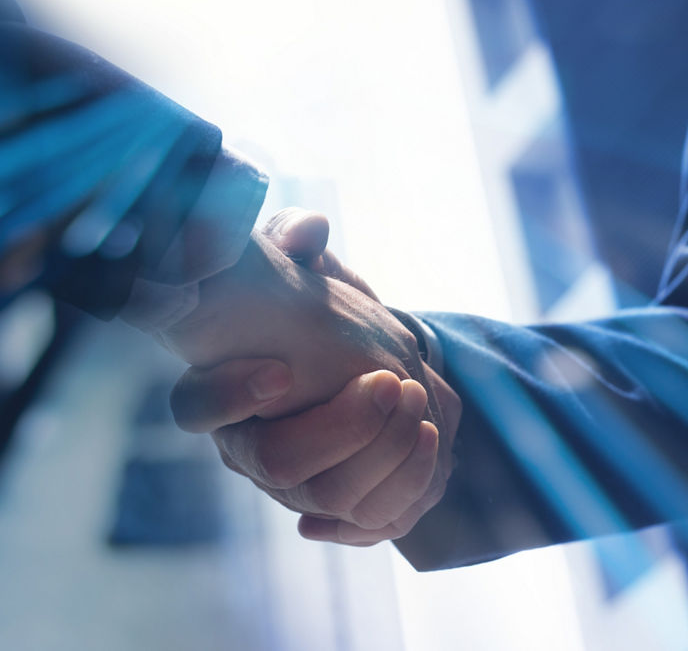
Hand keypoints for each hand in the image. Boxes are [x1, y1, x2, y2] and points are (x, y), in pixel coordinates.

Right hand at [169, 209, 461, 544]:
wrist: (358, 361)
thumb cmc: (315, 311)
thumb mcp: (298, 265)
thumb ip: (292, 239)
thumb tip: (307, 231)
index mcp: (220, 391)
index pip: (194, 409)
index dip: (230, 396)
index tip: (282, 370)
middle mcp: (249, 446)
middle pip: (277, 466)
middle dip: (343, 427)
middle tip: (391, 380)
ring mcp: (294, 484)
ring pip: (329, 497)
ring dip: (386, 452)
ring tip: (419, 398)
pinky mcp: (341, 501)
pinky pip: (369, 518)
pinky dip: (405, 486)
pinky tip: (429, 440)